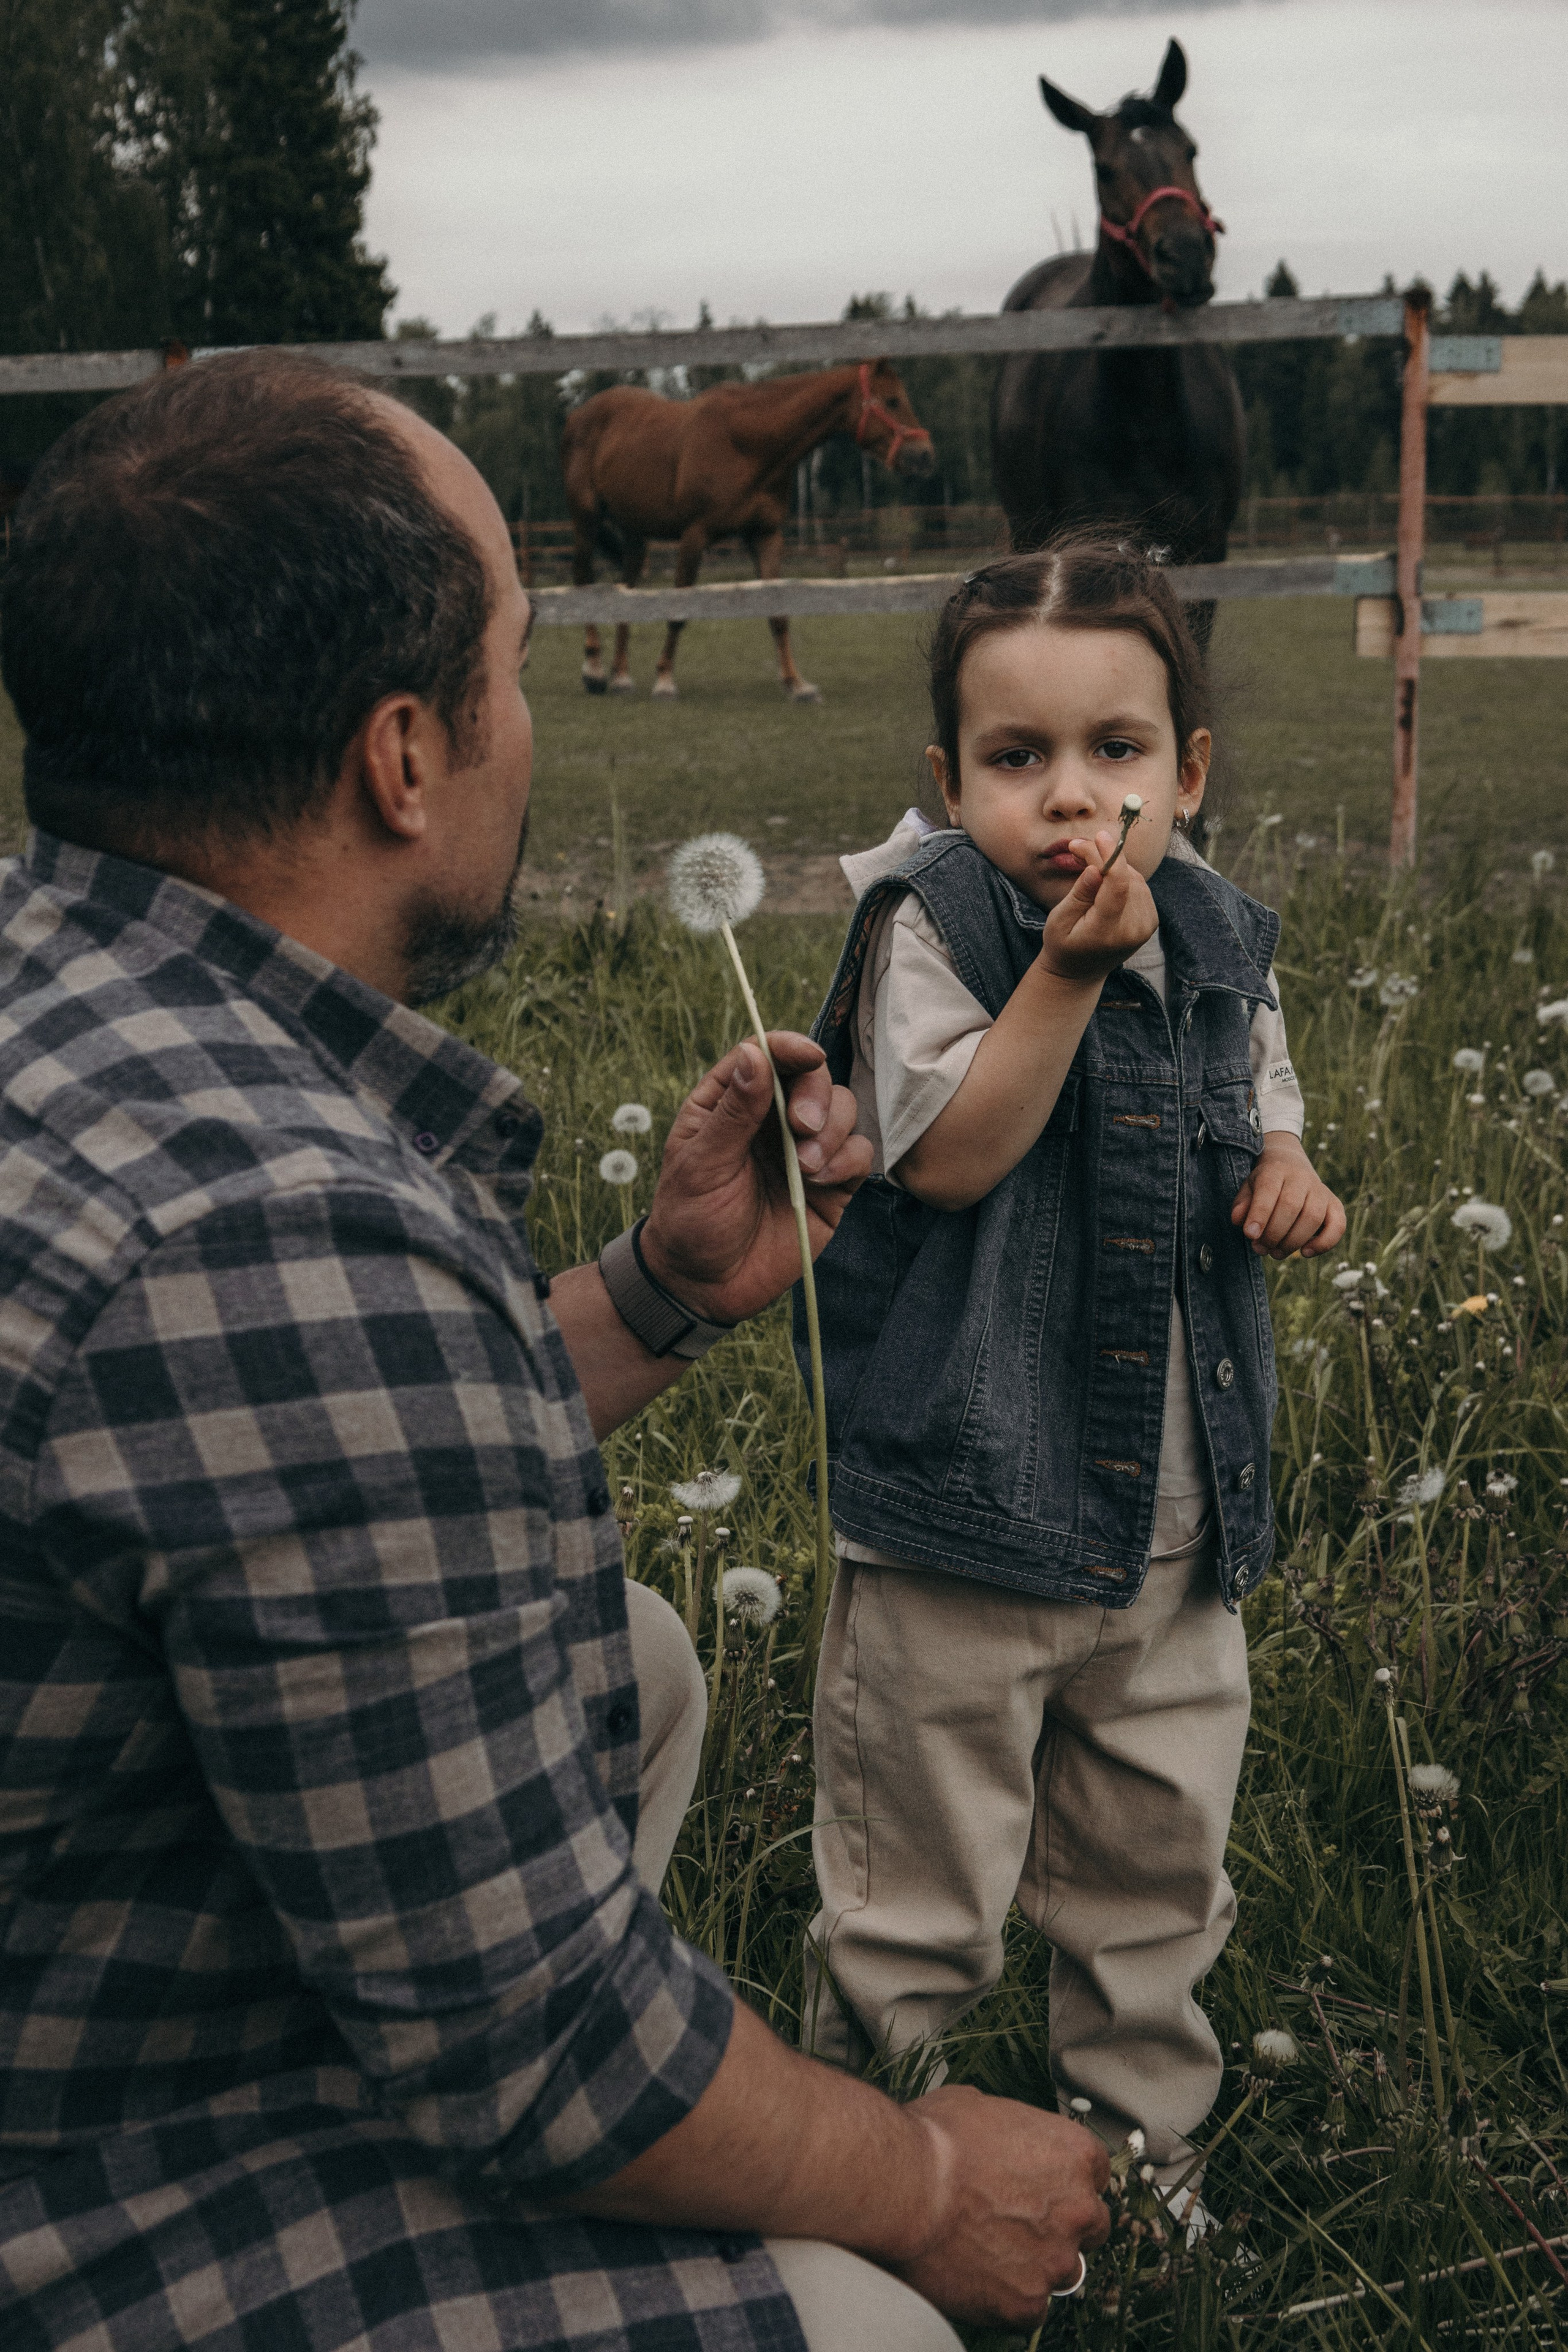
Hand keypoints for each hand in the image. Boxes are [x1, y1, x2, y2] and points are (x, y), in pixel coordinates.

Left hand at [639, 1033, 871, 1324]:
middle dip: (816, 1096)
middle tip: (802, 1127)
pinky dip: (846, 1160)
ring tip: (805, 1167)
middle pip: (813, 1077)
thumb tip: (754, 1054)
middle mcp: (772, 1120)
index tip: (809, 1055)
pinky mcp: (831, 1184)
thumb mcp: (701, 1164)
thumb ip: (733, 1111)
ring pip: (843, 1110)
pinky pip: (858, 1153)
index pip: (766, 1055)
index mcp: (731, 1103)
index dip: (789, 1047)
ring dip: (831, 1131)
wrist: (706, 1286)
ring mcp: (805, 1150)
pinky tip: (819, 1181)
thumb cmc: (690, 1221)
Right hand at [891, 2087, 1109, 2327]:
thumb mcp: (979, 2106)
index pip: (1096, 2173)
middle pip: (1092, 2224)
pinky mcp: (1027, 2302)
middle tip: (1020, 2221)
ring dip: (1038, 2263)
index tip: (1045, 2186)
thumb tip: (999, 2136)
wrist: (905, 2189)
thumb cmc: (935, 2143)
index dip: (1066, 2180)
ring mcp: (1056, 2260)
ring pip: (1065, 2270)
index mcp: (1073, 2154)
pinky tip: (981, 2278)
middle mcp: (1078, 2208)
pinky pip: (1032, 2308)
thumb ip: (1011, 2128)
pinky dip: (1010, 2298)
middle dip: (1062, 2224)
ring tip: (993, 2251)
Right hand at [1039, 827, 1158, 984]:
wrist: (1080, 971)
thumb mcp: (1059, 920)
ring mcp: (1146, 926)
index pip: (1118, 886)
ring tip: (1087, 864)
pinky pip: (1139, 885)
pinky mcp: (1150, 919)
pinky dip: (1122, 877)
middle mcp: (1133, 930)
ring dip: (1112, 866)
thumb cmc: (1063, 945)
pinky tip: (1104, 880)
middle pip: (1126, 878)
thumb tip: (1095, 867)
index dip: (1111, 856)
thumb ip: (1079, 894)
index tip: (1099, 836)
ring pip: (1134, 877)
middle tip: (1078, 847)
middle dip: (1104, 857)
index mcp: (1108, 932)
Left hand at [1231, 1131, 1345, 1258]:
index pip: (1269, 1190)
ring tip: (1276, 1253)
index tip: (1250, 1235)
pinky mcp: (1335, 1205)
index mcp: (1276, 1170)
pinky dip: (1324, 1243)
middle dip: (1273, 1234)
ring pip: (1313, 1218)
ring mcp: (1321, 1191)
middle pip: (1291, 1206)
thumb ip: (1242, 1204)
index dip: (1260, 1215)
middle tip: (1260, 1249)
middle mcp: (1302, 1178)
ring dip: (1293, 1242)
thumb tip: (1238, 1220)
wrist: (1290, 1166)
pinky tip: (1305, 1252)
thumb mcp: (1248, 1188)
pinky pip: (1338, 1226)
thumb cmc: (1265, 1184)